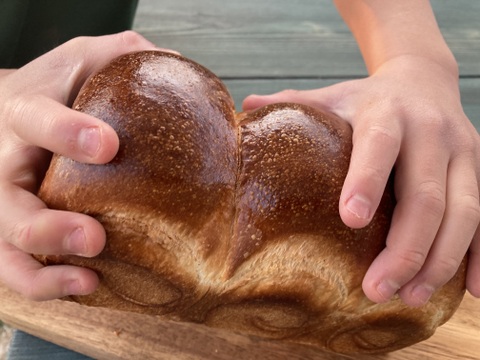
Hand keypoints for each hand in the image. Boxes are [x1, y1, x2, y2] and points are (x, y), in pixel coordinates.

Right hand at [0, 31, 163, 299]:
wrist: (12, 115)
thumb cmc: (55, 90)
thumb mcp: (84, 59)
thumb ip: (122, 55)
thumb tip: (175, 63)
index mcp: (24, 114)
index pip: (36, 120)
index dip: (66, 133)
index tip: (107, 145)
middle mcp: (5, 165)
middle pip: (8, 206)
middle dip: (48, 228)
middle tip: (94, 238)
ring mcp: (5, 205)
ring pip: (6, 248)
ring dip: (44, 272)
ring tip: (88, 281)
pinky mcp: (14, 232)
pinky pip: (19, 267)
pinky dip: (47, 284)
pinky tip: (88, 285)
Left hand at [243, 55, 479, 306]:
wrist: (424, 78)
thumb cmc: (367, 98)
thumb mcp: (331, 95)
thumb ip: (292, 103)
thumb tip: (243, 109)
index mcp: (387, 113)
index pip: (379, 146)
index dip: (366, 180)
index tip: (351, 220)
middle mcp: (431, 132)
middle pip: (426, 195)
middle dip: (404, 248)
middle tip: (376, 289)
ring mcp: (464, 152)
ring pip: (463, 212)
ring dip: (439, 260)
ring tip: (410, 297)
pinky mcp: (479, 170)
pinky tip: (471, 290)